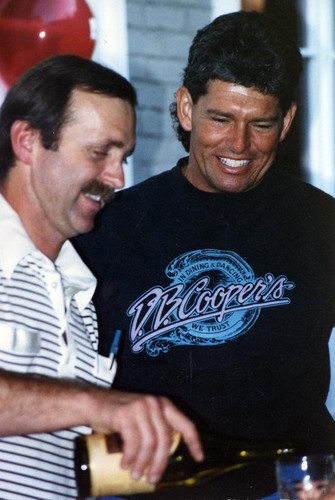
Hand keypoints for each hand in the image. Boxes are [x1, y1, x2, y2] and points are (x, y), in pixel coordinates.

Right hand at [86, 389, 203, 483]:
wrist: (93, 402)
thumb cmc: (118, 415)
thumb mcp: (142, 418)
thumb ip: (154, 429)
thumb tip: (162, 459)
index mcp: (163, 405)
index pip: (186, 424)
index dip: (194, 442)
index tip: (199, 458)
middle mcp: (154, 404)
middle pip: (165, 439)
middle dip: (160, 463)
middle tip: (152, 478)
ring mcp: (140, 407)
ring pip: (149, 442)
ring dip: (143, 463)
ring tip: (135, 474)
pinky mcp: (125, 413)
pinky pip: (133, 441)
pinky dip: (130, 457)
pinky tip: (125, 464)